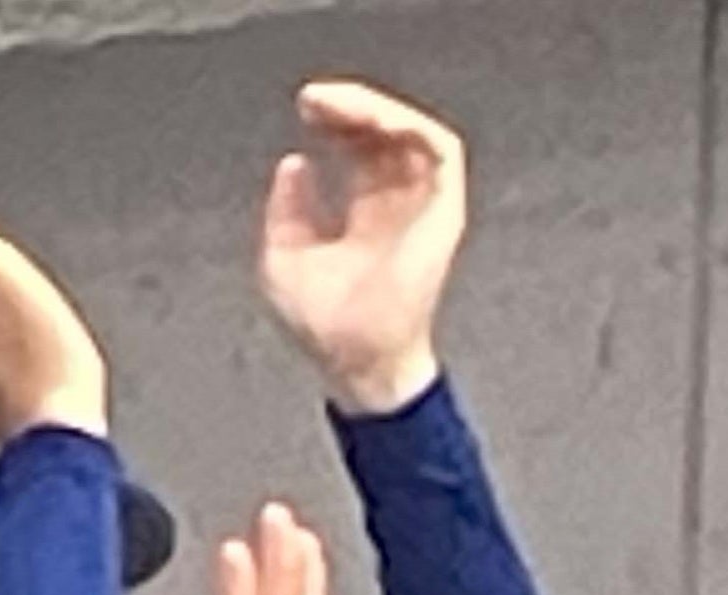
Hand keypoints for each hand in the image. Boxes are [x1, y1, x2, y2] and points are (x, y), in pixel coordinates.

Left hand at [258, 80, 464, 416]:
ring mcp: (422, 205)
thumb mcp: (284, 257)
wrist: (356, 361)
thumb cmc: (323, 326)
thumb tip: (293, 164)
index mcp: (363, 213)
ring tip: (340, 105)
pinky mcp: (444, 210)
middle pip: (382, 133)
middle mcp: (395, 203)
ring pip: (411, 132)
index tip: (306, 109)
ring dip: (377, 110)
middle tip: (315, 100)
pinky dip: (410, 127)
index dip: (335, 121)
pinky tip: (376, 121)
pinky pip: (440, 151)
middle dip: (350, 108)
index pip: (356, 148)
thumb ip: (287, 209)